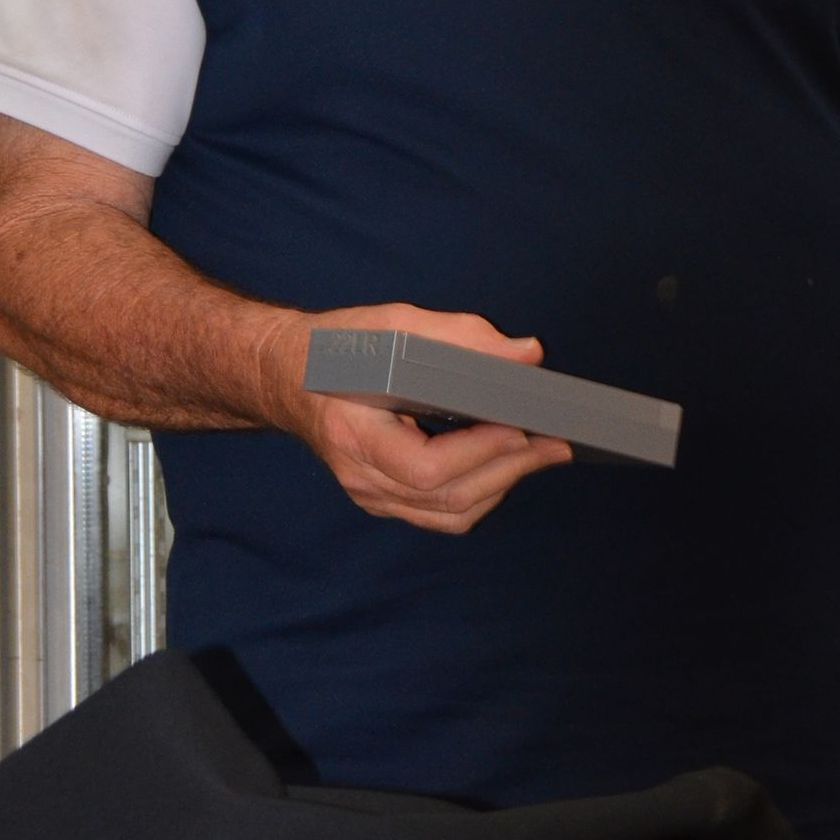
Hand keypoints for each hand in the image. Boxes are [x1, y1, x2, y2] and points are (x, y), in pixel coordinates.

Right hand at [259, 302, 570, 535]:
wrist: (285, 376)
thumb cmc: (335, 347)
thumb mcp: (393, 325)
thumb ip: (460, 337)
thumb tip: (526, 354)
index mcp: (354, 434)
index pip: (425, 469)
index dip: (479, 454)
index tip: (519, 427)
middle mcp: (361, 476)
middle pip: (447, 499)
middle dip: (509, 471)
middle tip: (553, 443)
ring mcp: (371, 494)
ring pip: (449, 515)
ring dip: (501, 485)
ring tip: (538, 454)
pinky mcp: (383, 498)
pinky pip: (440, 514)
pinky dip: (480, 494)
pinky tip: (502, 466)